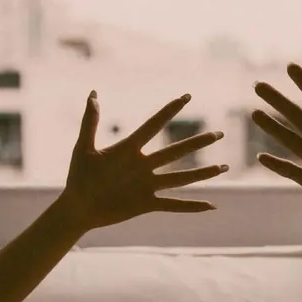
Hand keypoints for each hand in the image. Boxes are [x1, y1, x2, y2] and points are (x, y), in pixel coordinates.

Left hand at [62, 91, 228, 231]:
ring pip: (181, 178)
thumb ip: (90, 122)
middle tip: (218, 134)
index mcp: (129, 150)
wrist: (77, 207)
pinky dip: (192, 206)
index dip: (169, 111)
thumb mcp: (83, 147)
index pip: (153, 126)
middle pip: (176, 151)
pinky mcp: (147, 204)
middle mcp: (143, 166)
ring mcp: (147, 185)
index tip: (186, 96)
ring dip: (203, 173)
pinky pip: (174, 205)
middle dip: (197, 143)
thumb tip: (93, 93)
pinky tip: (211, 206)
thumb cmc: (78, 177)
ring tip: (223, 167)